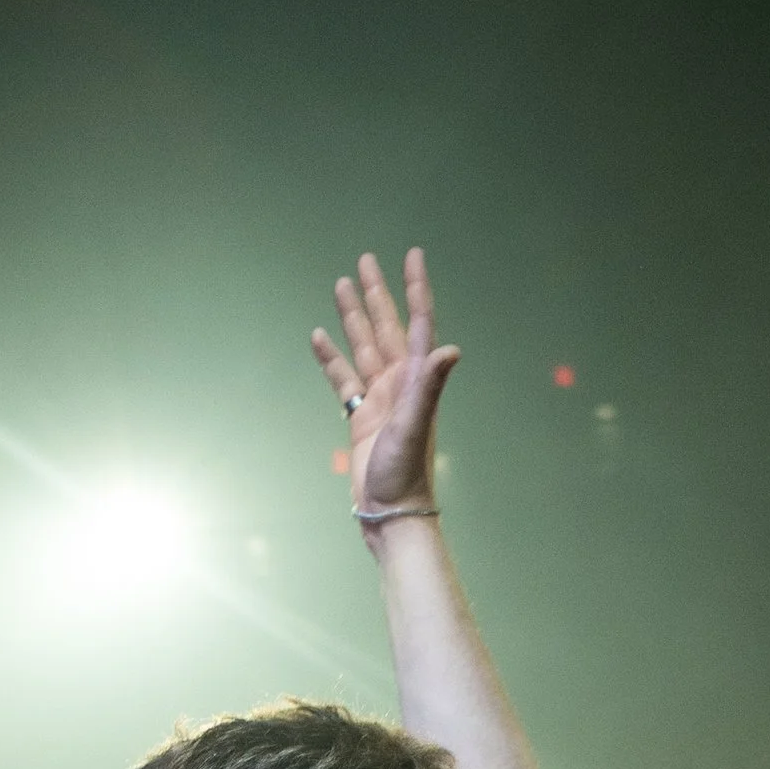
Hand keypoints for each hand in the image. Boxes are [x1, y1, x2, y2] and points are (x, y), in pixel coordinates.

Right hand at [313, 245, 457, 517]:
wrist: (391, 513)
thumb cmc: (406, 473)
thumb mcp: (415, 425)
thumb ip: (429, 386)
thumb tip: (450, 349)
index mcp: (416, 379)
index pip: (419, 323)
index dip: (416, 288)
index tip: (413, 255)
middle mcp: (400, 383)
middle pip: (387, 326)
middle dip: (377, 293)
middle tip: (366, 259)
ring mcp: (380, 399)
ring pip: (363, 346)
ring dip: (353, 317)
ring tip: (340, 284)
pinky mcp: (361, 417)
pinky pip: (343, 379)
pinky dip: (332, 358)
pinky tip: (319, 336)